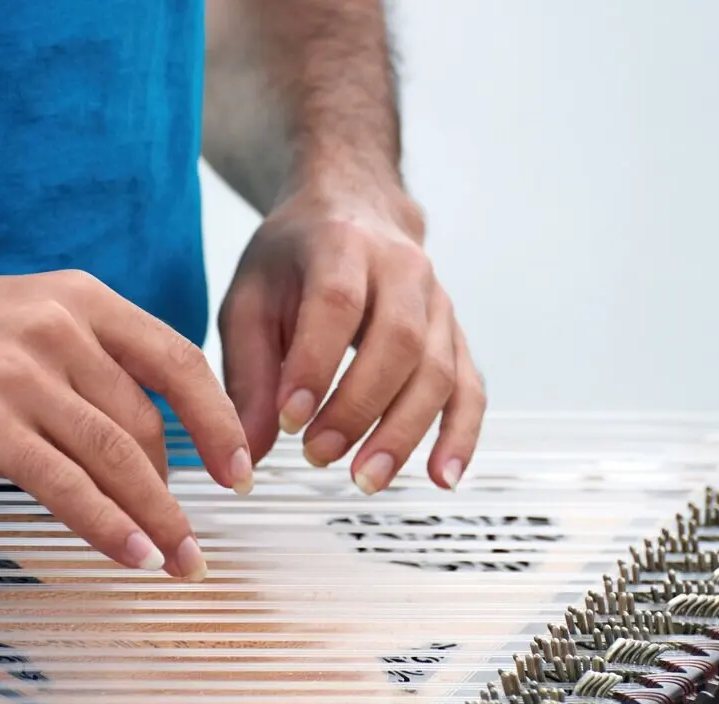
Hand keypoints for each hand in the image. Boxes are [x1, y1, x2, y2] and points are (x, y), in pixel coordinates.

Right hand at [0, 268, 252, 580]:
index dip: (218, 420)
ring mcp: (23, 376)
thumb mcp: (20, 317)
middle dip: (182, 489)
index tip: (238, 469)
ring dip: (160, 520)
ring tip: (180, 563)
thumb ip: (82, 358)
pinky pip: (69, 486)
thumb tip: (137, 430)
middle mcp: (61, 329)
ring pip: (120, 458)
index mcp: (80, 298)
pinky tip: (132, 556)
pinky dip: (110, 527)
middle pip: (149, 423)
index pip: (177, 359)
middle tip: (195, 536)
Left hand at [218, 181, 484, 492]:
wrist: (352, 208)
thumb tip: (250, 453)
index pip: (337, 305)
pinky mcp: (455, 335)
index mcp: (341, 244)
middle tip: (318, 455)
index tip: (288, 420)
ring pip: (437, 371)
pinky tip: (442, 476)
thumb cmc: (294, 259)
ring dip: (403, 432)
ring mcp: (437, 302)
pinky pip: (470, 388)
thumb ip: (248, 375)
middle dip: (359, 408)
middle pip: (399, 342)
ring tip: (366, 479)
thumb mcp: (250, 300)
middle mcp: (402, 268)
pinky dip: (461, 435)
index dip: (315, 366)